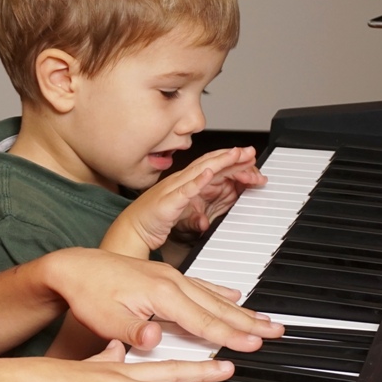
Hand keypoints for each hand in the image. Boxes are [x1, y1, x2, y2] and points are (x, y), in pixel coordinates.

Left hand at [44, 247, 282, 351]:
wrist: (72, 266)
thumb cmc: (87, 293)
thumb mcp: (106, 318)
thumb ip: (133, 331)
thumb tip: (153, 339)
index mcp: (160, 293)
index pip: (202, 320)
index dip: (230, 335)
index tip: (255, 345)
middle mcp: (170, 281)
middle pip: (216, 306)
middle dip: (248, 321)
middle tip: (277, 331)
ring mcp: (168, 276)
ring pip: (212, 296)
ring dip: (240, 310)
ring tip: (265, 319)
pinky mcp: (161, 276)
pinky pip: (200, 285)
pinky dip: (219, 293)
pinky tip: (233, 296)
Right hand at [107, 147, 264, 255]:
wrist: (132, 230)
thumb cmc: (151, 220)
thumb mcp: (179, 214)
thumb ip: (193, 212)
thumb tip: (205, 218)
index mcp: (181, 183)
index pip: (207, 166)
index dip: (226, 160)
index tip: (244, 156)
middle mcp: (178, 182)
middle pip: (207, 164)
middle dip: (229, 157)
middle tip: (249, 151)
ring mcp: (173, 190)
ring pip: (199, 172)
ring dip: (219, 163)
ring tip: (235, 155)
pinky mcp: (168, 203)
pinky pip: (185, 191)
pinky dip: (198, 182)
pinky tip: (209, 174)